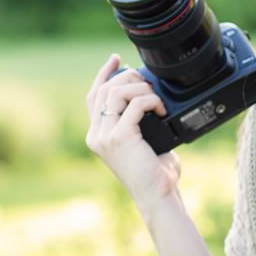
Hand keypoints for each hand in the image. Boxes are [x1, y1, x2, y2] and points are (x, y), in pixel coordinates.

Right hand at [85, 54, 180, 208]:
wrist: (158, 195)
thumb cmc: (155, 173)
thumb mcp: (142, 143)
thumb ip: (138, 123)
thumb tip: (149, 99)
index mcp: (98, 135)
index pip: (94, 96)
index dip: (104, 74)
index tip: (116, 59)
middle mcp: (96, 135)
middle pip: (104, 90)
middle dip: (128, 78)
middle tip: (148, 82)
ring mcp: (105, 136)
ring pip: (116, 93)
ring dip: (140, 88)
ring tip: (156, 98)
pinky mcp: (120, 137)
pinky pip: (134, 105)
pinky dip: (151, 101)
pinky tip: (161, 109)